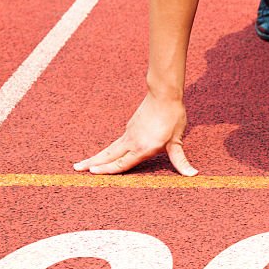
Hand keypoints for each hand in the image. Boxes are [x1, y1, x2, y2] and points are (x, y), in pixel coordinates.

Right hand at [73, 93, 196, 175]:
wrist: (164, 94)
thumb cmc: (172, 117)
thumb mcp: (177, 141)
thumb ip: (180, 160)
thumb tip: (192, 175)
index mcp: (142, 148)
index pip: (121, 163)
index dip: (107, 170)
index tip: (91, 174)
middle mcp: (132, 142)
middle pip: (108, 156)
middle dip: (92, 164)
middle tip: (75, 169)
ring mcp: (129, 133)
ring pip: (110, 149)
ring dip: (96, 157)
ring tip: (83, 163)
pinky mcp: (130, 127)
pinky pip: (116, 142)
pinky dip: (107, 150)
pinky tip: (105, 153)